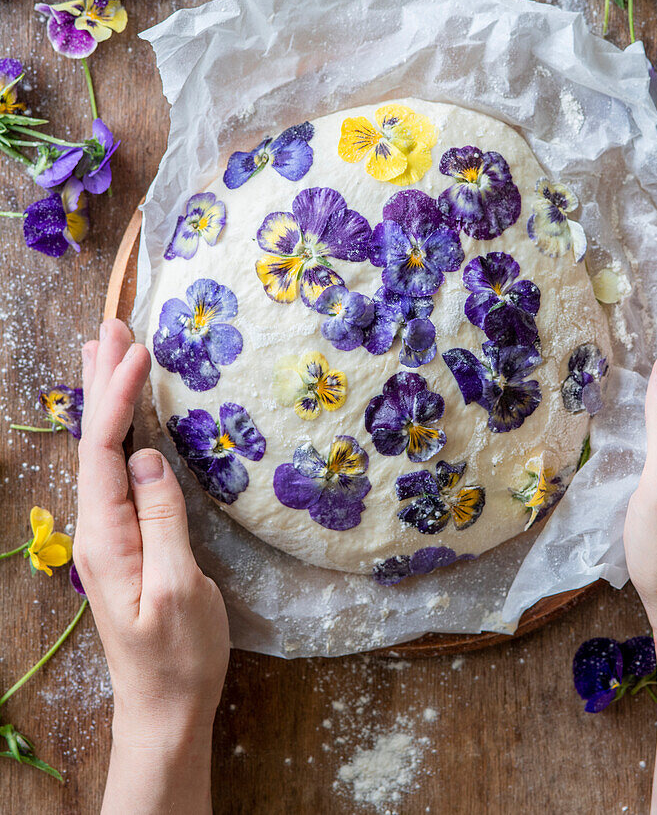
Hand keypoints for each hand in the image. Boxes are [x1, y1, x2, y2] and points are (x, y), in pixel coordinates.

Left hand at [74, 319, 229, 814]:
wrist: (166, 707)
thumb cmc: (179, 656)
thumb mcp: (180, 589)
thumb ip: (163, 520)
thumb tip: (149, 459)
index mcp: (105, 536)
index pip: (106, 451)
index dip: (119, 397)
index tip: (137, 350)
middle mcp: (98, 528)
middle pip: (96, 441)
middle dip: (103, 382)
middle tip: (111, 328)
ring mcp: (110, 534)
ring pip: (104, 452)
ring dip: (107, 400)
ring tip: (106, 352)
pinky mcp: (127, 540)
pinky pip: (118, 471)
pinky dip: (121, 431)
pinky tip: (126, 419)